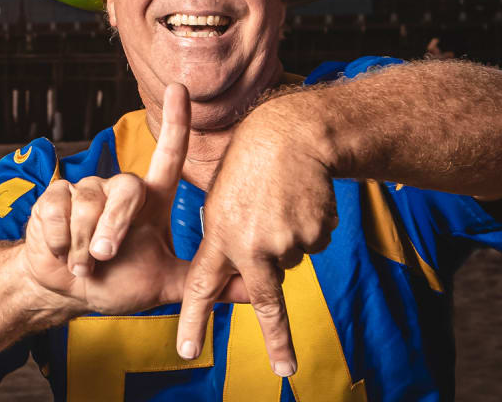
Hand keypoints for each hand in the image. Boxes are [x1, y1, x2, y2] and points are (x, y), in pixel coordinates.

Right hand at [19, 84, 244, 315]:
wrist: (68, 293)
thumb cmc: (119, 282)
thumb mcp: (165, 284)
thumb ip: (203, 282)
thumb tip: (257, 290)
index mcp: (151, 201)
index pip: (168, 154)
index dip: (176, 121)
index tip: (181, 89)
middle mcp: (121, 188)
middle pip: (127, 188)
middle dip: (114, 226)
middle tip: (104, 257)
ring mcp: (86, 190)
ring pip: (88, 202)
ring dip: (84, 243)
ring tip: (84, 265)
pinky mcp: (54, 198)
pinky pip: (58, 209)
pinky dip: (60, 240)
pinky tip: (61, 251)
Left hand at [175, 102, 339, 375]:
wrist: (294, 133)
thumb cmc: (251, 160)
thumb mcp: (222, 197)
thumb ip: (226, 237)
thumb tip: (244, 271)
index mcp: (219, 235)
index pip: (202, 286)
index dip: (194, 320)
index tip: (187, 352)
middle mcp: (252, 245)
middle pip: (266, 300)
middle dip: (277, 338)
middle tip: (286, 368)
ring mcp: (286, 241)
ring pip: (291, 260)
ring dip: (289, 241)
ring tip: (283, 202)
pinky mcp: (313, 234)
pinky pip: (313, 243)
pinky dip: (309, 228)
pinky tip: (302, 200)